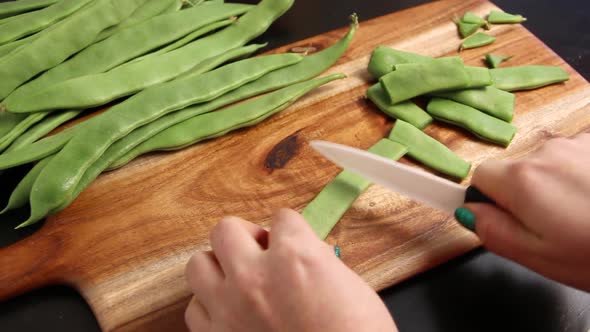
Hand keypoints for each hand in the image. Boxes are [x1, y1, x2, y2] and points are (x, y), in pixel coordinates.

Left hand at [184, 208, 397, 331]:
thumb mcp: (348, 285)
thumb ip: (316, 261)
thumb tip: (301, 255)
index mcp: (295, 256)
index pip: (282, 218)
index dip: (291, 231)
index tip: (294, 242)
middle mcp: (255, 276)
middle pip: (226, 229)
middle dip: (245, 237)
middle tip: (261, 254)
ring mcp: (230, 308)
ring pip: (198, 264)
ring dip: (219, 268)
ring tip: (239, 281)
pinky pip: (195, 309)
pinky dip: (210, 307)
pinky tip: (231, 313)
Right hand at [455, 133, 589, 290]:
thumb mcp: (538, 257)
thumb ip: (493, 232)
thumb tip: (467, 212)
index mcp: (523, 179)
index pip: (479, 176)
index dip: (487, 200)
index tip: (497, 215)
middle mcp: (548, 151)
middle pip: (514, 169)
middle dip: (523, 194)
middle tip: (551, 227)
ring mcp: (579, 143)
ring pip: (547, 164)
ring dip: (555, 184)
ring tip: (583, 216)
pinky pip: (576, 158)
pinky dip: (581, 176)